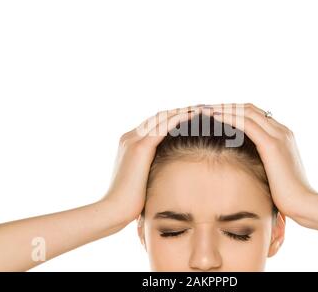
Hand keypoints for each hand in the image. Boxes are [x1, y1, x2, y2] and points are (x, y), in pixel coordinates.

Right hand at [101, 106, 199, 223]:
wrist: (114, 209)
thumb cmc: (130, 201)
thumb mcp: (143, 179)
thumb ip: (153, 169)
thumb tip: (170, 171)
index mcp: (130, 143)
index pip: (155, 123)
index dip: (174, 118)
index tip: (194, 117)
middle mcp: (130, 137)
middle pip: (160, 116)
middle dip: (181, 111)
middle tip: (203, 109)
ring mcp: (133, 141)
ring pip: (162, 118)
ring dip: (183, 112)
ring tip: (203, 110)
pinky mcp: (139, 148)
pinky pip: (162, 127)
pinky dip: (178, 119)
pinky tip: (193, 117)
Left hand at [201, 103, 316, 218]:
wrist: (303, 203)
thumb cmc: (287, 194)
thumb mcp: (275, 173)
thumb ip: (264, 163)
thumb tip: (248, 167)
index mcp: (283, 136)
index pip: (255, 115)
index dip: (234, 112)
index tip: (215, 114)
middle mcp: (282, 131)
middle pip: (249, 109)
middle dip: (226, 106)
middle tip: (205, 108)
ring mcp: (278, 136)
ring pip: (246, 112)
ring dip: (224, 109)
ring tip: (204, 109)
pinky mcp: (271, 145)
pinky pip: (246, 124)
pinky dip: (229, 118)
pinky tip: (214, 117)